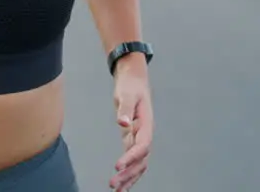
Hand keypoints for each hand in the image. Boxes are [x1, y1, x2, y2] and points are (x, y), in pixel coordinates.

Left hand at [110, 64, 152, 190]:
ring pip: (138, 163)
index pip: (142, 146)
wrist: (133, 79)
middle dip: (129, 174)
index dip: (131, 157)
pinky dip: (126, 171)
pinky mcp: (132, 138)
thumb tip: (122, 122)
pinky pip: (131, 159)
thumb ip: (125, 108)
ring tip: (116, 190)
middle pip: (141, 160)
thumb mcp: (126, 93)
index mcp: (146, 125)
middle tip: (113, 184)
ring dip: (128, 177)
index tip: (117, 166)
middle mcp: (145, 134)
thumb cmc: (130, 85)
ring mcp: (139, 138)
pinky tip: (119, 183)